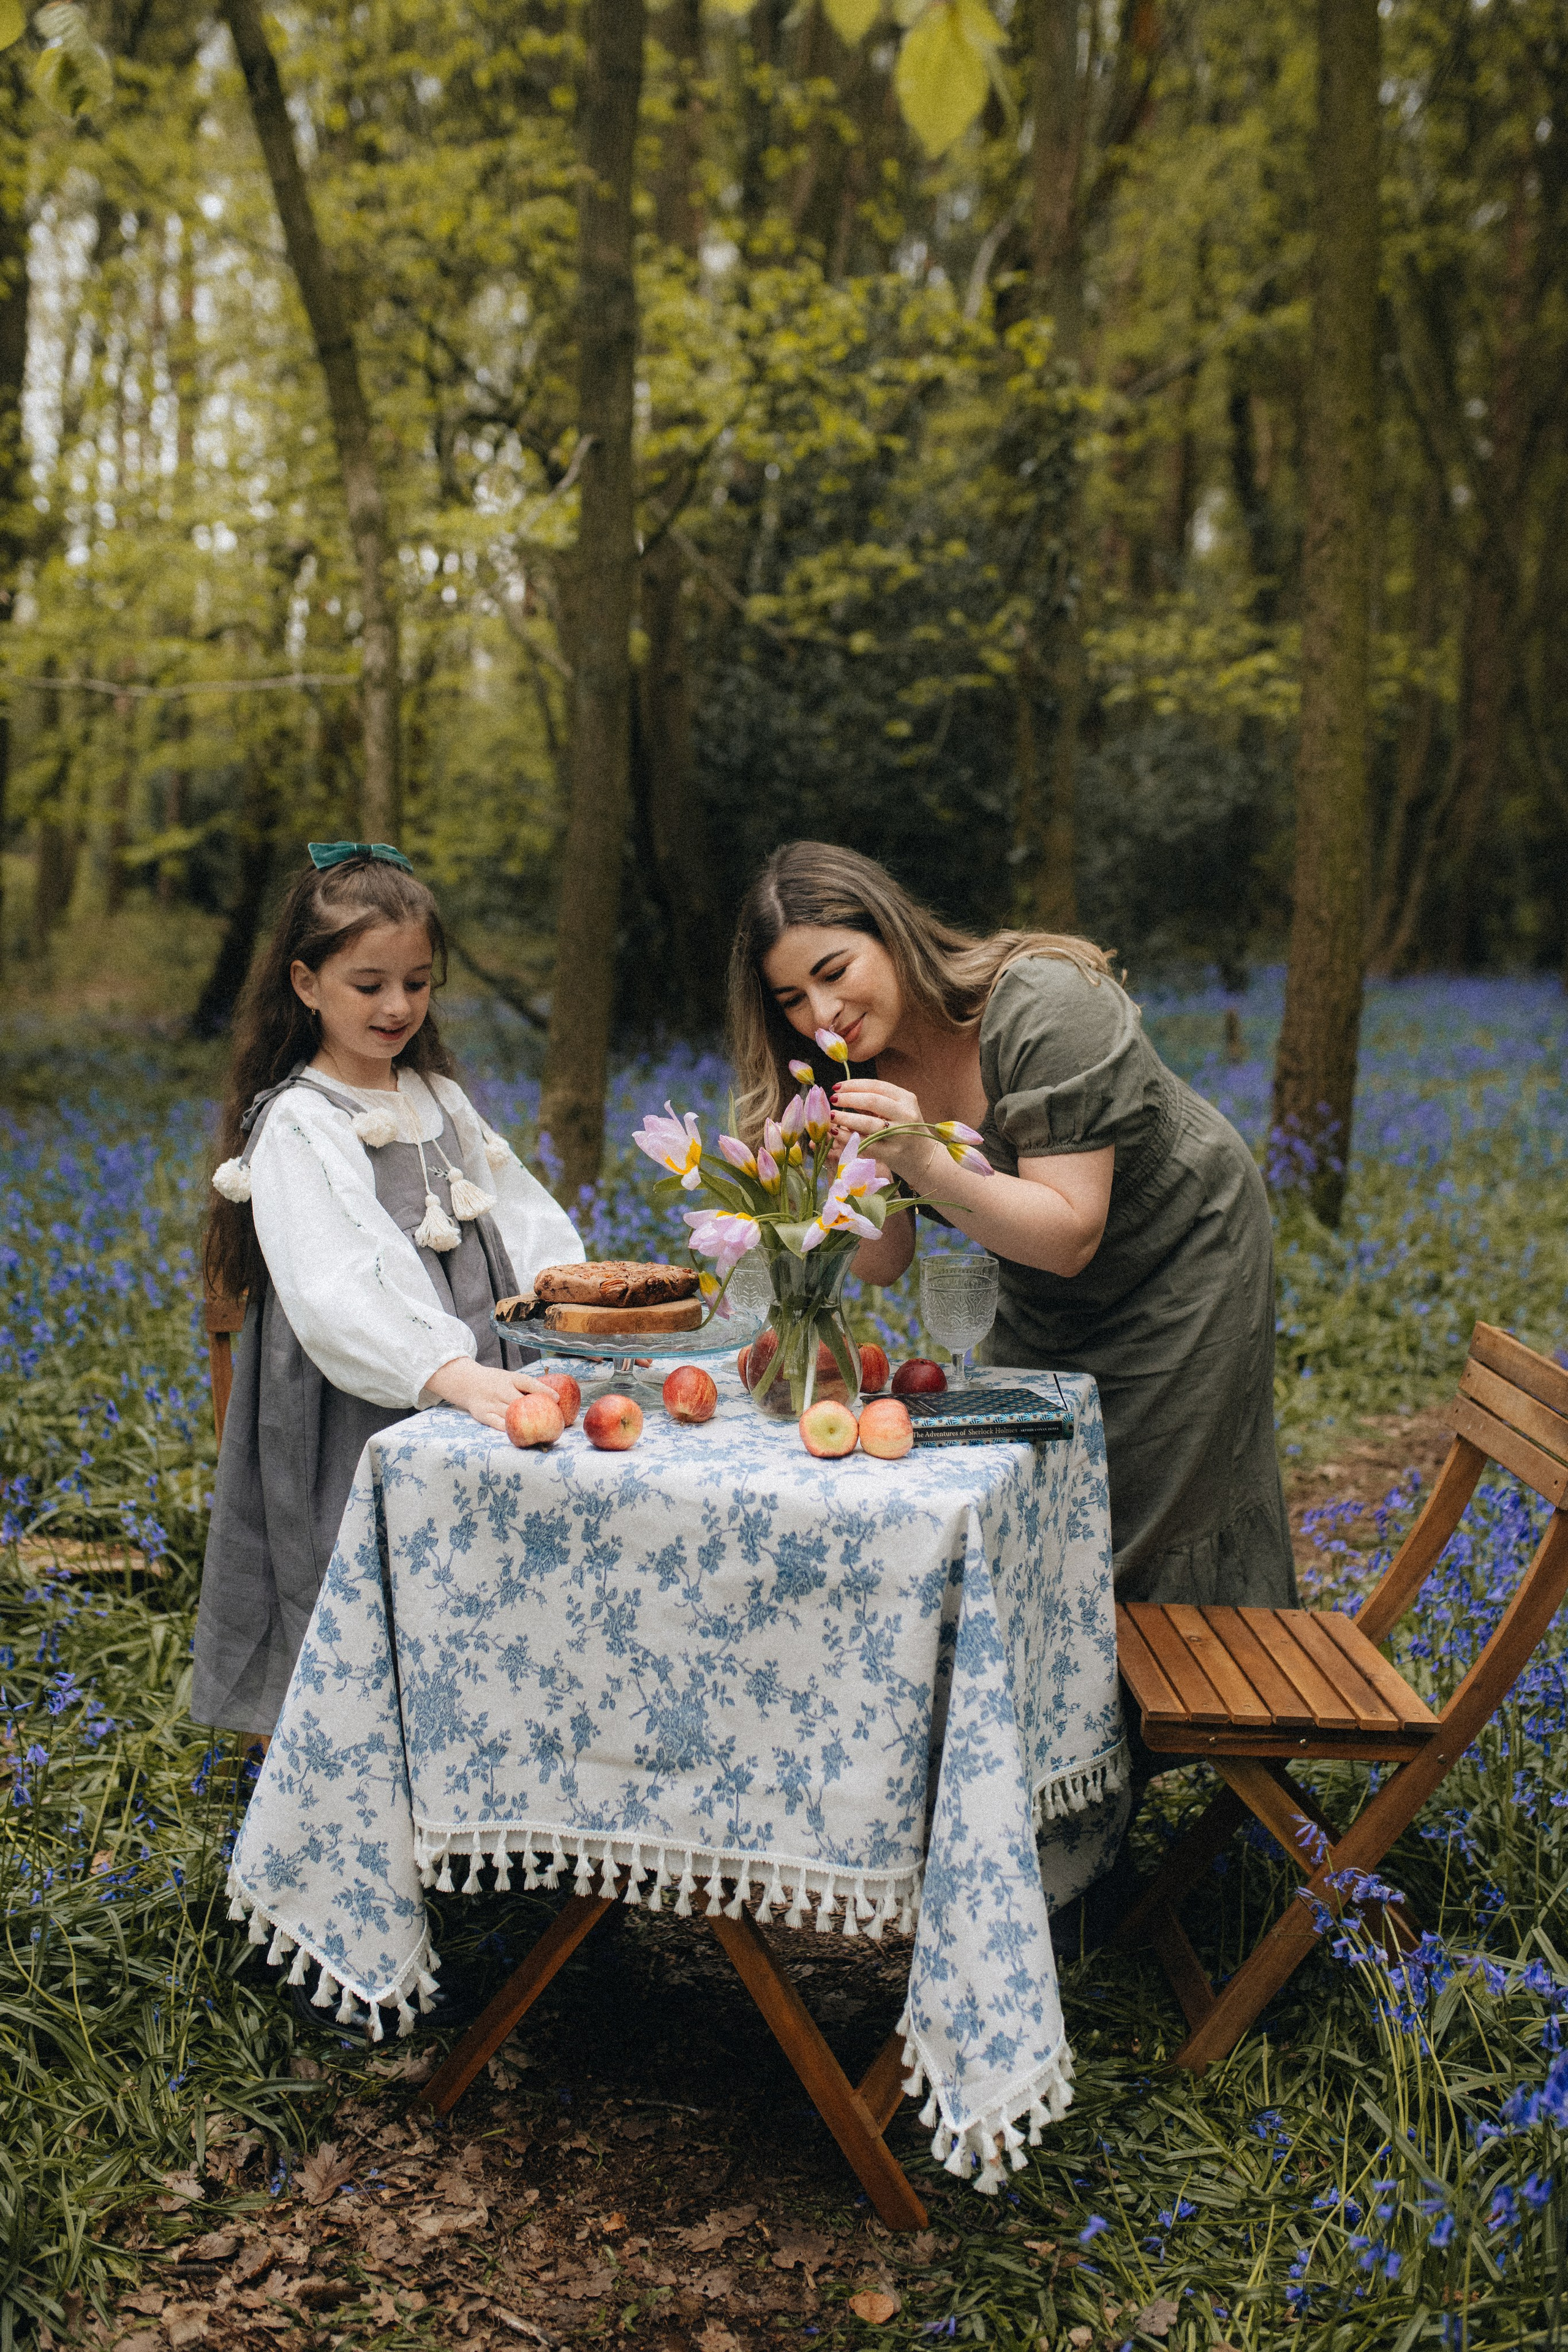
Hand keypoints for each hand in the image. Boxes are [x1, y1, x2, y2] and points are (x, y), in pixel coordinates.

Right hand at [423, 1357, 557, 1430]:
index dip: (543, 1389)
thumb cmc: (494, 1382)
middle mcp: (500, 1389)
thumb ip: (525, 1387)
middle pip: (520, 1401)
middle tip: (552, 1419)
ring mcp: (491, 1402)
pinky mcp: (483, 1414)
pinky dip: (510, 1429)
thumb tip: (551, 1397)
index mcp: (509, 1378)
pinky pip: (498, 1424)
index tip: (556, 1398)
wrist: (466, 1382)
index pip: (527, 1382)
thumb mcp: (508, 1377)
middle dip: (536, 1410)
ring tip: (540, 1430)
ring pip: (510, 1414)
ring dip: (525, 1422)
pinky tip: (521, 1434)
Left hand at [830, 1079, 937, 1180]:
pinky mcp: (892, 1153)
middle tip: (832, 1100)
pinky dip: (848, 1137)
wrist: (923, 1156)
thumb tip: (844, 1093)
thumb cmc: (904, 1128)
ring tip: (832, 1116)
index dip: (854, 1085)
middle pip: (872, 1101)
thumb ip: (875, 1100)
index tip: (837, 1087)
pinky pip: (865, 1143)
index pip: (876, 1086)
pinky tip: (837, 1133)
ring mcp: (900, 1135)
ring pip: (868, 1123)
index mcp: (907, 1099)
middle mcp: (906, 1115)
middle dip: (848, 1098)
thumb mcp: (897, 1109)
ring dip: (845, 1118)